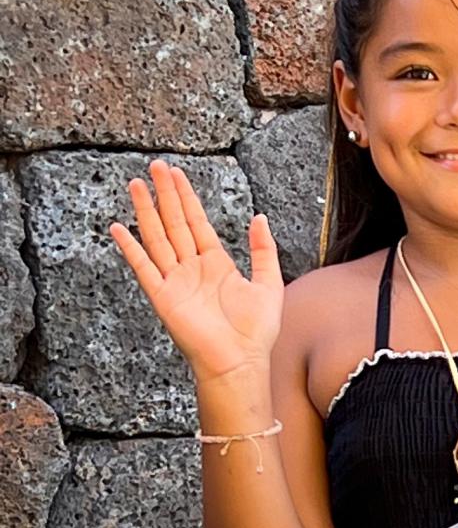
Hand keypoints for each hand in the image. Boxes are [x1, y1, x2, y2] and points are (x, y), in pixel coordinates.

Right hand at [108, 160, 283, 381]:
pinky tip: (118, 229)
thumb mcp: (269, 282)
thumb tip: (259, 217)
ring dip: (146, 211)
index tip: (176, 174)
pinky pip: (144, 268)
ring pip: (157, 237)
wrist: (240, 360)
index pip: (196, 221)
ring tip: (137, 185)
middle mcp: (192, 268)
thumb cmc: (256, 330)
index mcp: (216, 262)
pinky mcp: (163, 297)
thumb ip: (264, 249)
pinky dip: (131, 249)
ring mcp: (175, 281)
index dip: (186, 197)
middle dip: (166, 194)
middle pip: (174, 223)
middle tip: (156, 166)